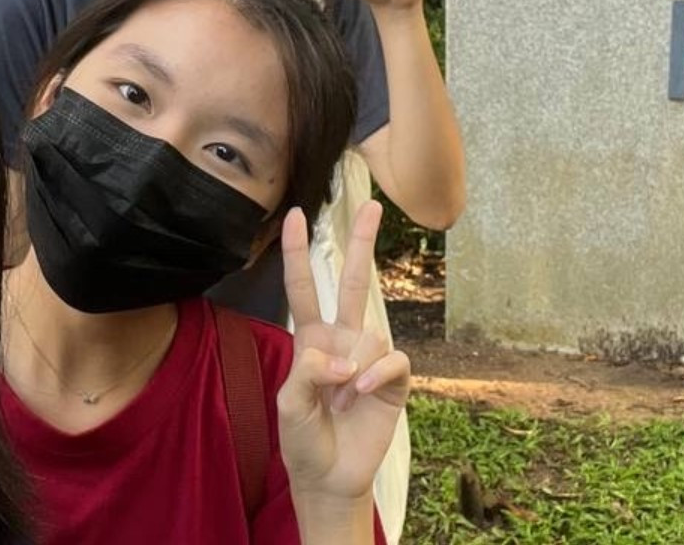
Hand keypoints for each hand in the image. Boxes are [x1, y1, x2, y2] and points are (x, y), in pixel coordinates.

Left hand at [277, 200, 410, 503]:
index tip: (294, 215)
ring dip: (354, 365)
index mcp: (311, 340)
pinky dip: (378, 372)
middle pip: (353, 283)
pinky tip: (364, 389)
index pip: (304, 288)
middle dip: (361, 244)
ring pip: (370, 333)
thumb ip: (307, 373)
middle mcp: (342, 341)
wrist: (330, 478)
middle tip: (372, 205)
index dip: (297, 252)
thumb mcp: (289, 405)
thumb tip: (342, 358)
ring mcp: (369, 359)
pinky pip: (392, 359)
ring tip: (341, 399)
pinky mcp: (393, 381)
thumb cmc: (303, 440)